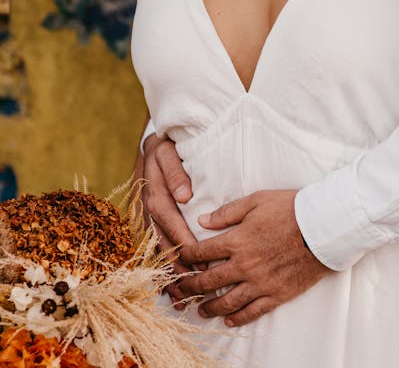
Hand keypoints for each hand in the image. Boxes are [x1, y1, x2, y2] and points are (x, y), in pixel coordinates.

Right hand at [142, 134, 199, 302]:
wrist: (151, 147)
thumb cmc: (165, 149)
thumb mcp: (168, 153)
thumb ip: (176, 172)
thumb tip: (186, 195)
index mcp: (155, 196)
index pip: (172, 225)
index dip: (186, 244)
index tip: (201, 262)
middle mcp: (149, 213)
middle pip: (165, 246)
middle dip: (180, 269)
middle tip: (196, 290)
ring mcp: (148, 222)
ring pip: (159, 254)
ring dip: (170, 276)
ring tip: (183, 300)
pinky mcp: (151, 225)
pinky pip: (156, 252)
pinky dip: (162, 271)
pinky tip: (170, 290)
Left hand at [179, 190, 329, 326]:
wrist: (322, 227)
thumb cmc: (291, 208)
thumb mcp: (257, 200)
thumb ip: (227, 212)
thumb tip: (203, 220)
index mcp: (237, 241)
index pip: (201, 253)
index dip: (186, 257)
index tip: (179, 260)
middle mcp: (244, 266)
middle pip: (209, 281)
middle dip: (190, 286)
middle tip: (180, 290)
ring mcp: (260, 283)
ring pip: (227, 302)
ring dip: (210, 308)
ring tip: (200, 310)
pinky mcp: (276, 294)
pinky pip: (252, 312)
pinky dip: (238, 318)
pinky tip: (229, 320)